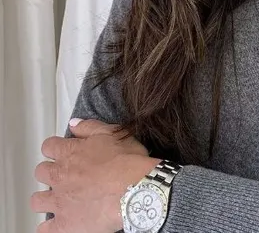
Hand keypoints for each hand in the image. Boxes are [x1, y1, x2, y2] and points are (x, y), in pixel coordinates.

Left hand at [31, 118, 161, 232]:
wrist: (135, 189)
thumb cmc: (127, 162)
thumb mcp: (113, 133)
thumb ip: (89, 127)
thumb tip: (74, 124)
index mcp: (70, 153)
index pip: (49, 146)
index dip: (54, 148)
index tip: (61, 151)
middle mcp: (60, 176)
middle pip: (41, 172)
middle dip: (49, 172)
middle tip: (62, 175)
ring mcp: (60, 202)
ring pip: (37, 200)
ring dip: (44, 199)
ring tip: (57, 200)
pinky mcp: (64, 225)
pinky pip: (44, 230)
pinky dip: (48, 228)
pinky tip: (56, 225)